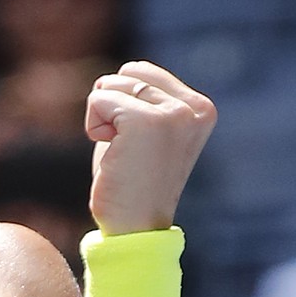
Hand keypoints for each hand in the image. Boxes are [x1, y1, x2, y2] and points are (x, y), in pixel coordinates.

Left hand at [84, 62, 215, 234]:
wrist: (134, 228)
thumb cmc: (132, 180)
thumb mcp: (149, 131)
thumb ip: (147, 97)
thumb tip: (131, 68)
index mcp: (201, 107)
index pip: (141, 70)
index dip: (124, 103)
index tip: (139, 142)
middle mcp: (195, 108)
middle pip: (126, 73)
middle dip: (113, 108)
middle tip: (129, 149)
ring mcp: (175, 114)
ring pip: (109, 84)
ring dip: (103, 119)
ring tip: (123, 153)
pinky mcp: (147, 122)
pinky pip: (97, 100)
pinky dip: (94, 127)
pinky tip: (113, 155)